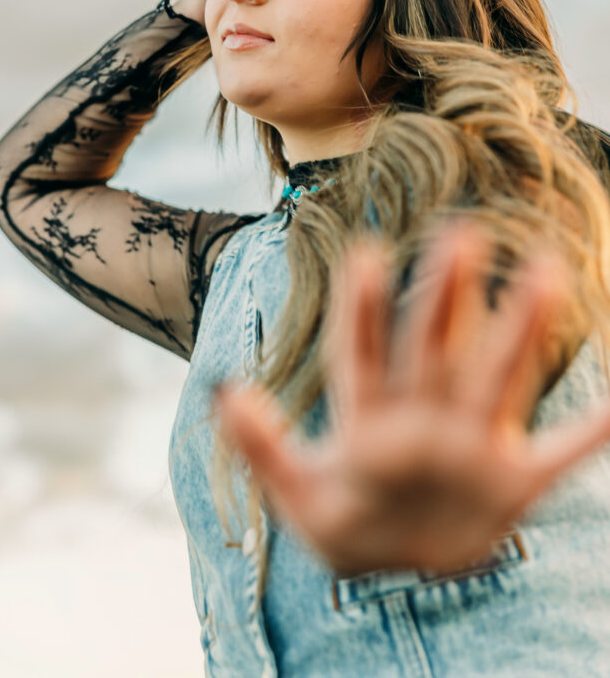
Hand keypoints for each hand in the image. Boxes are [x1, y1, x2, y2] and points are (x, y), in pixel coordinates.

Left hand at [213, 221, 609, 576]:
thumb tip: (225, 391)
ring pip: (497, 378)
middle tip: (459, 232)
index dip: (362, 309)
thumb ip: (263, 449)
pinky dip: (590, 436)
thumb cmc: (344, 523)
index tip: (362, 253)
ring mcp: (471, 447)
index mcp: (370, 421)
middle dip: (445, 295)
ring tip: (544, 271)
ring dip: (520, 330)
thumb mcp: (298, 495)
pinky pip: (559, 455)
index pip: (364, 354)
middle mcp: (424, 419)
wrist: (396, 567)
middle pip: (435, 349)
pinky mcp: (512, 484)